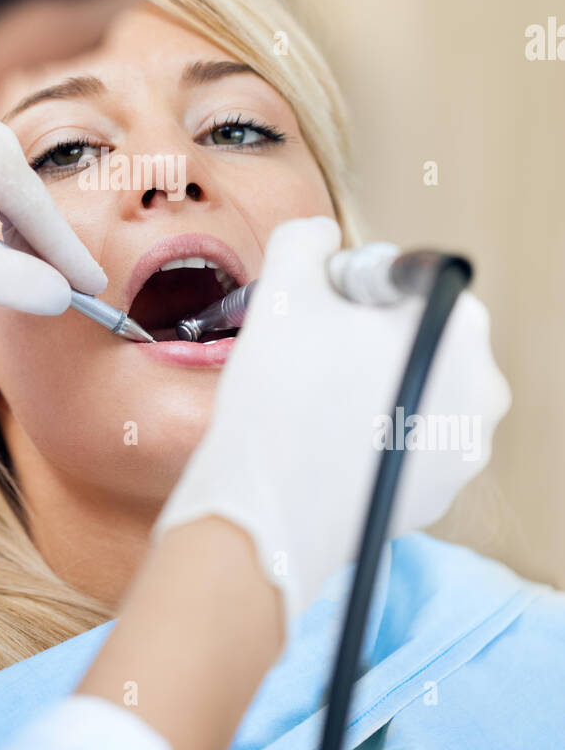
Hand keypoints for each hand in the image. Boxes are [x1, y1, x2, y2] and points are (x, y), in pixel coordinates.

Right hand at [154, 216, 510, 622]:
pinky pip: (408, 442)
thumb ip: (308, 239)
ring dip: (371, 387)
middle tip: (314, 360)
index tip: (322, 317)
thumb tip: (321, 242)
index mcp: (457, 325)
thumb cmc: (279, 397)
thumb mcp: (284, 285)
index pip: (407, 284)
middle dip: (368, 341)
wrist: (267, 509)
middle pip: (417, 337)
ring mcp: (468, 448)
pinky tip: (329, 443)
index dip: (355, 294)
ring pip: (413, 390)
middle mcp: (482, 388)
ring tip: (317, 405)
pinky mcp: (442, 492)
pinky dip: (375, 436)